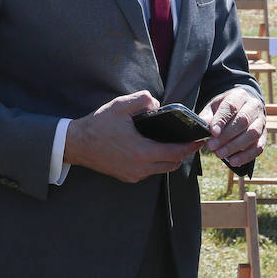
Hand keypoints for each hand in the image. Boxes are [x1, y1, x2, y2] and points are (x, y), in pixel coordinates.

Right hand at [63, 91, 202, 182]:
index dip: (191, 146)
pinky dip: (156, 163)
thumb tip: (157, 105)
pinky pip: (149, 172)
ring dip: (169, 159)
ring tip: (172, 144)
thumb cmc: (98, 125)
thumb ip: (144, 100)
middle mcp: (140, 168)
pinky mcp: (126, 177)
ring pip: (161, 170)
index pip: (176, 152)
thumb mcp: (121, 106)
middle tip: (188, 141)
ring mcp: (133, 175)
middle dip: (182, 153)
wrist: (76, 144)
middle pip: (172, 164)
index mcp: (143, 152)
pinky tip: (153, 150)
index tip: (200, 140)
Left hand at [199, 88, 265, 168]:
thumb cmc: (225, 108)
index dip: (222, 120)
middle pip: (243, 121)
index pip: (231, 106)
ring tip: (219, 154)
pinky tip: (233, 161)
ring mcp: (261, 121)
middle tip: (211, 146)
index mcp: (239, 96)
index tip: (213, 132)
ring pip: (252, 134)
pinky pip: (259, 147)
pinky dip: (246, 156)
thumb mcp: (213, 107)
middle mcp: (254, 106)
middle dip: (226, 136)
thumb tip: (202, 126)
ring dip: (235, 147)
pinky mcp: (264, 135)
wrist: (242, 107)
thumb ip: (207, 116)